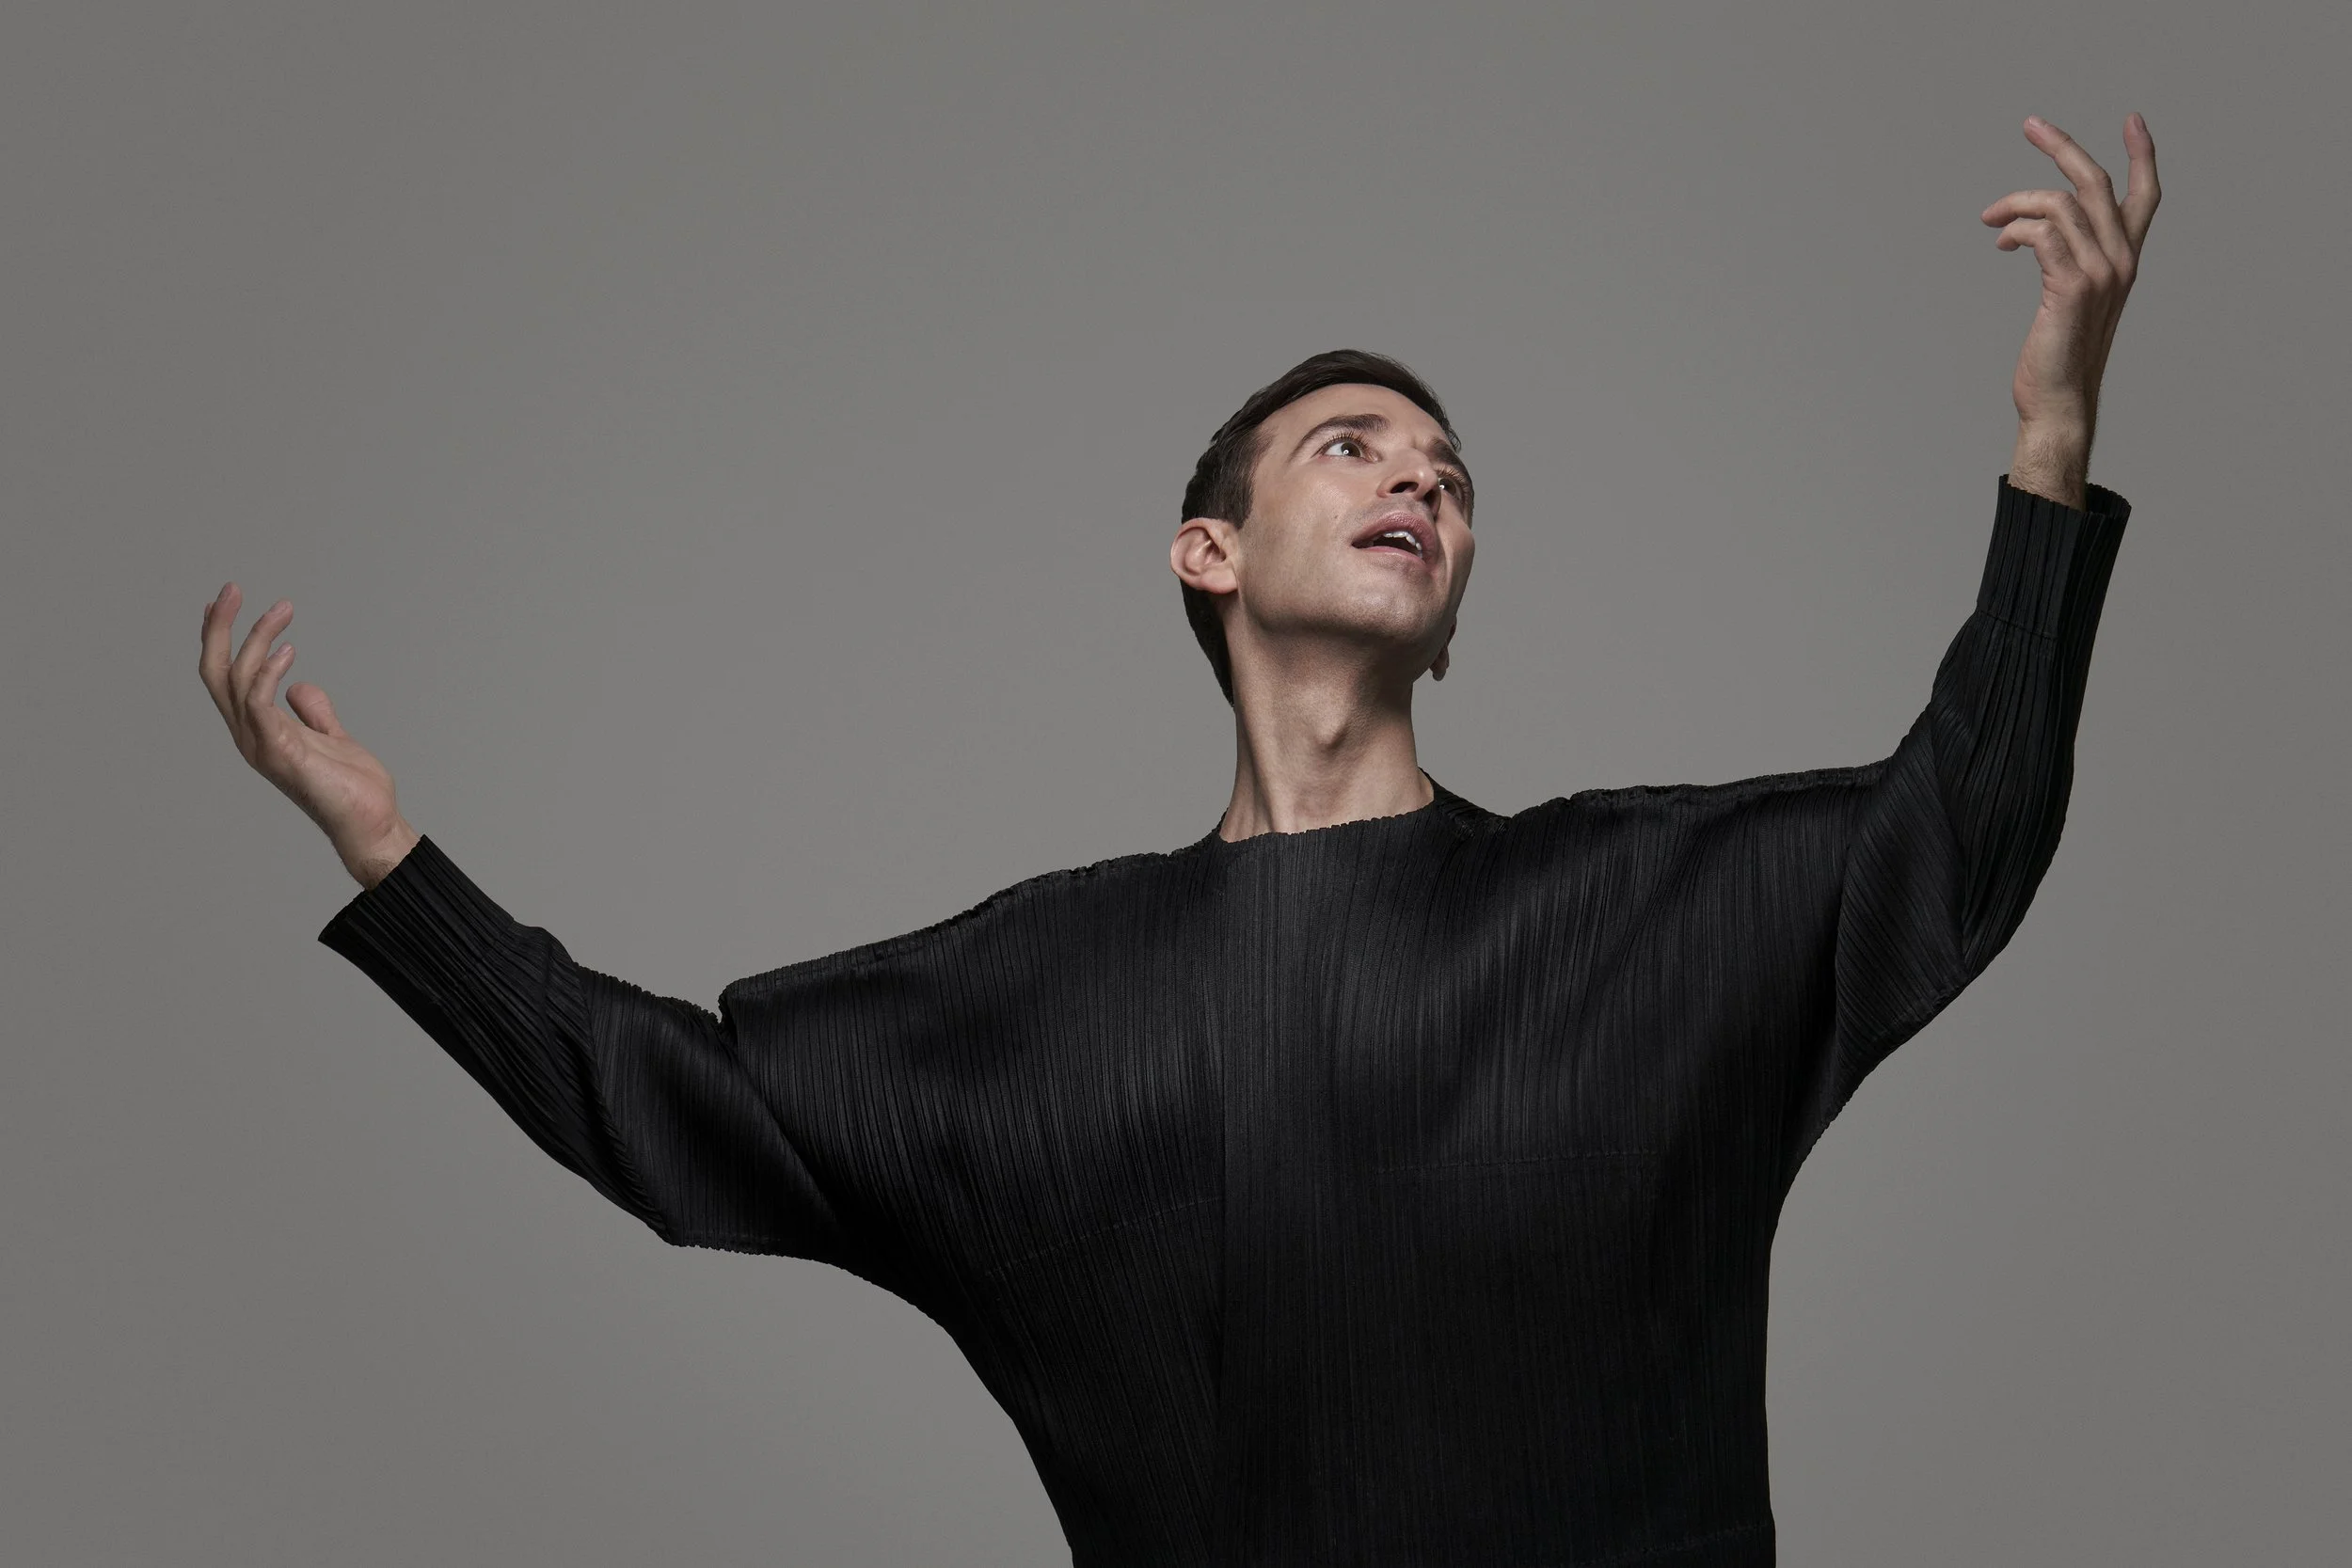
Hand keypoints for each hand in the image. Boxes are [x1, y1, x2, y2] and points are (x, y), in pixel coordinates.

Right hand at [198, 583, 418, 885]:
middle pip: (216, 673)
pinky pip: (260, 704)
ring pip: (236, 680)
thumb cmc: (353, 789)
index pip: (224, 678)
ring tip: (281, 610)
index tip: (221, 603)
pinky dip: (268, 674)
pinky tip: (288, 651)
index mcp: (258, 731)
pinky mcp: (281, 753)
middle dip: (219, 628)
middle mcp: (250, 737)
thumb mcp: (332, 738)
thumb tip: (299, 687)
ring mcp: (262, 746)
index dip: (219, 640)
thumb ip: (314, 713)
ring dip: (255, 639)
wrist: (372, 825)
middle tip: (232, 588)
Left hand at [1981, 113, 2161, 445]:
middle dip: (2062, 147)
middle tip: (2030, 124)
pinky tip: (2000, 243)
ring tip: (1990, 218)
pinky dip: (2015, 229)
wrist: (2059, 401)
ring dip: (2015, 202)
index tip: (2132, 119)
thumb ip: (2068, 263)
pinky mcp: (2072, 287)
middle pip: (2096, 183)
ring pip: (2060, 204)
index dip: (2142, 155)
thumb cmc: (2058, 356)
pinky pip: (2042, 233)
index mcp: (2126, 260)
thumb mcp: (2071, 299)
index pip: (2146, 196)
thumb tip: (2039, 235)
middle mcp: (2121, 260)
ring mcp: (2100, 273)